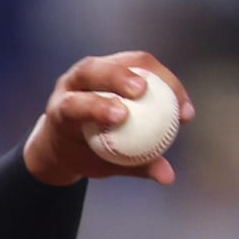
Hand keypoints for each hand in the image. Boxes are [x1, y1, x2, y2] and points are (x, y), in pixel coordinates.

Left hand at [23, 51, 195, 186]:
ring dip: (148, 72)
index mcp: (60, 111)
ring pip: (117, 61)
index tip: (121, 116)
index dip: (96, 107)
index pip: (73, 104)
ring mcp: (90, 70)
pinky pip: (138, 64)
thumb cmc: (84, 154)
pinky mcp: (111, 64)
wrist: (67, 139)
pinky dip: (161, 76)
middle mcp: (70, 84)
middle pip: (92, 71)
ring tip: (173, 93)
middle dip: (117, 77)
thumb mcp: (102, 165)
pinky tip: (179, 96)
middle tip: (143, 91)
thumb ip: (133, 167)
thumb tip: (168, 177)